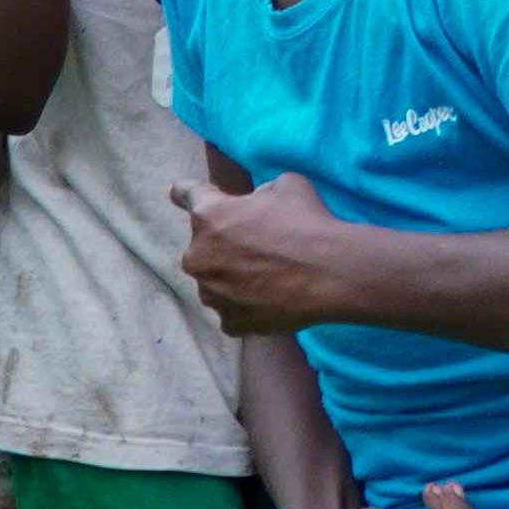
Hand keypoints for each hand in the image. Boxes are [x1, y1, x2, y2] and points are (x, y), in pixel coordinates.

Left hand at [168, 171, 356, 338]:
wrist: (330, 273)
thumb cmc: (307, 222)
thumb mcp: (285, 185)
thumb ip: (259, 194)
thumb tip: (256, 205)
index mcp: (208, 216)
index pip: (186, 195)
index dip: (185, 193)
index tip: (177, 193)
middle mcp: (198, 256)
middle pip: (202, 247)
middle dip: (223, 244)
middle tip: (259, 245)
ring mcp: (211, 294)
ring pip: (215, 282)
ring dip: (232, 277)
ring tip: (270, 275)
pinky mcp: (229, 323)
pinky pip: (232, 310)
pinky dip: (247, 304)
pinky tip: (273, 296)